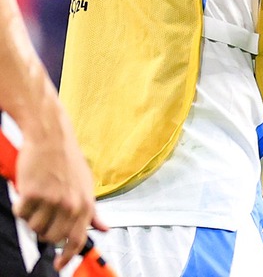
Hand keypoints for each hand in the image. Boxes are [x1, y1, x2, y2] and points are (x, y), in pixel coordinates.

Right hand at [14, 114, 106, 270]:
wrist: (51, 136)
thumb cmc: (68, 159)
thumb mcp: (86, 184)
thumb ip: (93, 210)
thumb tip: (104, 228)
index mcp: (85, 203)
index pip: (78, 240)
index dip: (67, 256)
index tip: (59, 265)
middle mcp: (70, 204)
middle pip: (51, 237)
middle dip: (44, 230)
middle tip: (43, 212)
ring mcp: (52, 200)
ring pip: (34, 228)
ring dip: (32, 217)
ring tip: (38, 197)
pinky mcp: (33, 194)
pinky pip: (21, 213)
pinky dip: (21, 205)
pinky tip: (29, 190)